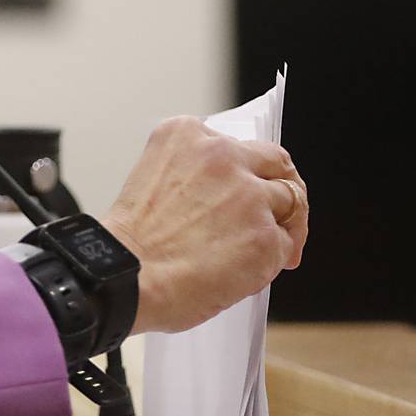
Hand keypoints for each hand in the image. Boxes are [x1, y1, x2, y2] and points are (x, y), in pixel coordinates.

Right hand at [101, 116, 307, 334]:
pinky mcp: (266, 236)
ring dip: (280, 226)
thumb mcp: (149, 180)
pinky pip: (286, 244)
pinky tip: (248, 272)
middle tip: (285, 211)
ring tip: (263, 250)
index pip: (234, 142)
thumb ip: (190, 176)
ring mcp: (248, 195)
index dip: (244, 168)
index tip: (247, 183)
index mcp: (185, 136)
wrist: (125, 279)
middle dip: (284, 186)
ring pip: (290, 202)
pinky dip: (273, 260)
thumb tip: (222, 198)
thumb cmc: (128, 243)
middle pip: (275, 162)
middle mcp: (221, 156)